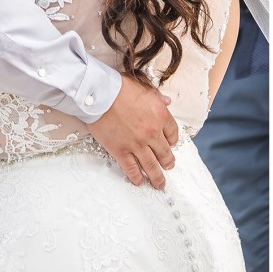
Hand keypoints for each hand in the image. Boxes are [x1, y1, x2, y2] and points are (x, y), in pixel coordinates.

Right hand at [86, 75, 178, 189]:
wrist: (99, 94)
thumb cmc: (119, 87)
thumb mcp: (144, 87)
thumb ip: (157, 97)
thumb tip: (167, 101)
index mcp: (161, 116)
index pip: (173, 134)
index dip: (172, 141)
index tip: (170, 145)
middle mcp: (152, 133)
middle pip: (165, 153)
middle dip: (168, 162)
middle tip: (168, 166)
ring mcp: (136, 144)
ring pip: (151, 165)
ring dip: (157, 177)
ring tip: (159, 183)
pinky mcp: (120, 150)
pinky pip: (131, 168)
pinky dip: (136, 177)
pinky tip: (138, 181)